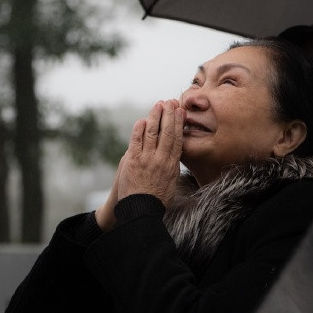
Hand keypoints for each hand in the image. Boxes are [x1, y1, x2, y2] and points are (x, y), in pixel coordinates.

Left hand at [95, 100, 182, 230]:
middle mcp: (160, 160)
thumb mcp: (171, 183)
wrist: (140, 210)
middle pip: (167, 132)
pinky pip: (136, 141)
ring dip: (155, 117)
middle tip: (170, 101)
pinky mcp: (132, 160)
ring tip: (158, 105)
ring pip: (152, 133)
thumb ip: (171, 166)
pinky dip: (139, 129)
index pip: (177, 139)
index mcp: (172, 165)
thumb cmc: (156, 199)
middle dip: (169, 115)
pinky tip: (142, 120)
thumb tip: (175, 154)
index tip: (180, 112)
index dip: (178, 123)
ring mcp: (146, 159)